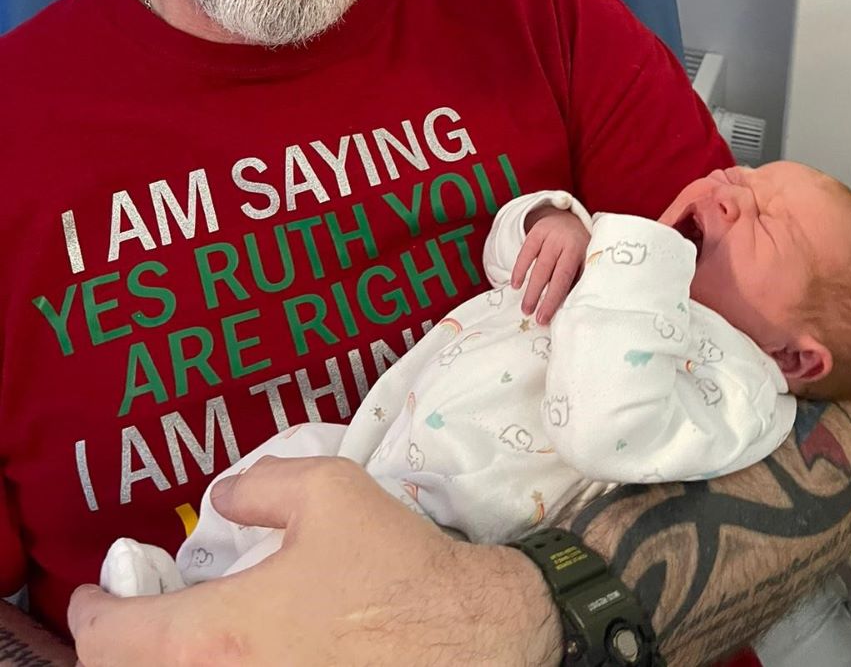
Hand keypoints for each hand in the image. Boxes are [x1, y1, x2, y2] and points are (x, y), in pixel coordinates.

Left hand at [70, 456, 561, 665]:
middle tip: (140, 612)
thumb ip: (262, 485)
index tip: (99, 592)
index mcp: (218, 637)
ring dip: (171, 658)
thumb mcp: (332, 492)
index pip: (113, 638)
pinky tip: (243, 649)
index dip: (93, 610)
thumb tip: (224, 498)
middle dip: (124, 643)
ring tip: (190, 629)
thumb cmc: (397, 569)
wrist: (472, 643)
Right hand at [511, 207, 588, 323]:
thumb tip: (570, 306)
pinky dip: (519, 269)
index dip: (554, 298)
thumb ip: (578, 278)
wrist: (569, 219)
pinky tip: (516, 284)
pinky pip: (525, 252)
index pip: (564, 277)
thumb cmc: (578, 247)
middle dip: (540, 297)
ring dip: (530, 288)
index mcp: (577, 250)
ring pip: (536, 265)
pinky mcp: (536, 232)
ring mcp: (548, 235)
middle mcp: (562, 241)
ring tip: (525, 308)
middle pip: (548, 272)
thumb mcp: (584, 259)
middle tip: (534, 317)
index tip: (545, 317)